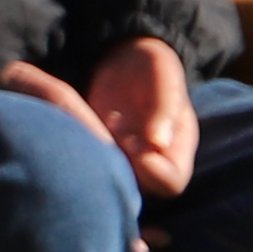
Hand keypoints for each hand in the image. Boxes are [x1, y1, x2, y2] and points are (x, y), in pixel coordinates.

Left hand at [3, 42, 198, 201]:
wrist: (126, 61)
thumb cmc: (154, 70)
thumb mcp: (164, 78)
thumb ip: (165, 107)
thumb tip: (158, 143)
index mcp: (176, 153)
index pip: (170, 183)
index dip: (154, 172)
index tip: (133, 144)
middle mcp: (150, 164)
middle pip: (137, 189)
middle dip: (119, 167)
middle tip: (108, 133)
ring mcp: (122, 160)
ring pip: (109, 179)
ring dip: (97, 159)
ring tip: (96, 125)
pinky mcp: (95, 150)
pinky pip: (87, 163)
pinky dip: (79, 150)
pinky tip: (76, 124)